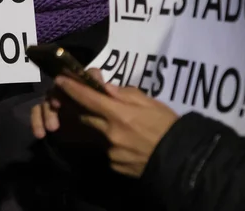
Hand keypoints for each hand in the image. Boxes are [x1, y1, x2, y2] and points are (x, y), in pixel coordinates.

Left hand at [43, 69, 178, 176]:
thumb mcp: (150, 102)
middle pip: (85, 116)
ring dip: (101, 127)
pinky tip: (130, 144)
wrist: (184, 160)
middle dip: (84, 108)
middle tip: (91, 102)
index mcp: (118, 113)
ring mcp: (110, 151)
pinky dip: (113, 144)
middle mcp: (109, 132)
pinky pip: (107, 150)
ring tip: (124, 127)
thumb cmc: (169, 126)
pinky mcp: (114, 165)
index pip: (87, 97)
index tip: (60, 80)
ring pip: (96, 134)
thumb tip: (104, 88)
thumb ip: (124, 94)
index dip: (71, 88)